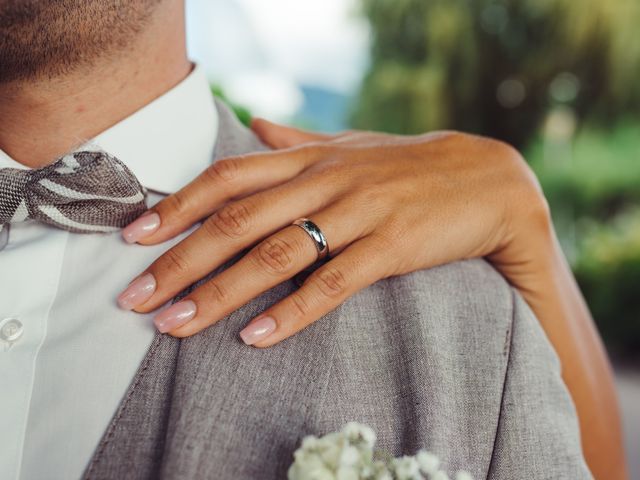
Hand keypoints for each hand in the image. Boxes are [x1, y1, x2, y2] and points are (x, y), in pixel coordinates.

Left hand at [117, 119, 549, 346]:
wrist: (486, 178)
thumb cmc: (407, 166)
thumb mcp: (349, 144)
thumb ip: (295, 137)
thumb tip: (251, 123)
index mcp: (308, 158)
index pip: (226, 178)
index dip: (176, 205)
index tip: (134, 237)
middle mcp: (324, 181)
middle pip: (236, 221)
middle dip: (179, 261)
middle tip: (136, 298)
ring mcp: (358, 212)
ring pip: (275, 254)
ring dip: (219, 293)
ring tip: (177, 326)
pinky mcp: (391, 246)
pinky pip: (332, 282)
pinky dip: (290, 312)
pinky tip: (254, 338)